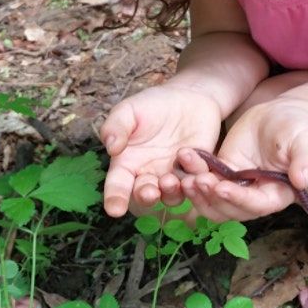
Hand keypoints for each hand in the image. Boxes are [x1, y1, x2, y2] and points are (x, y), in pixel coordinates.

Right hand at [100, 86, 221, 216]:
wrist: (187, 97)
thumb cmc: (152, 105)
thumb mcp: (129, 110)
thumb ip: (116, 126)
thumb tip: (110, 147)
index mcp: (127, 164)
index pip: (118, 186)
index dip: (115, 199)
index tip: (114, 210)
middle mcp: (149, 175)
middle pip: (145, 195)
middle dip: (146, 197)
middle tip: (149, 192)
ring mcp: (173, 176)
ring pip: (172, 195)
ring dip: (170, 192)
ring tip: (169, 180)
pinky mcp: (197, 172)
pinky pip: (196, 181)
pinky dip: (195, 178)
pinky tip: (193, 165)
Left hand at [177, 99, 307, 220]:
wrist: (280, 115)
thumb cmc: (298, 129)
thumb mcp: (306, 142)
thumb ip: (307, 160)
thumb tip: (303, 179)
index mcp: (277, 195)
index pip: (256, 205)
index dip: (238, 199)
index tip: (222, 187)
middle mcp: (254, 197)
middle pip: (229, 209)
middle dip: (212, 198)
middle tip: (196, 181)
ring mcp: (236, 187)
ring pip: (212, 202)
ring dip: (197, 193)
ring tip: (184, 176)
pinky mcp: (222, 173)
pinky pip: (204, 180)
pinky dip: (192, 174)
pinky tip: (184, 160)